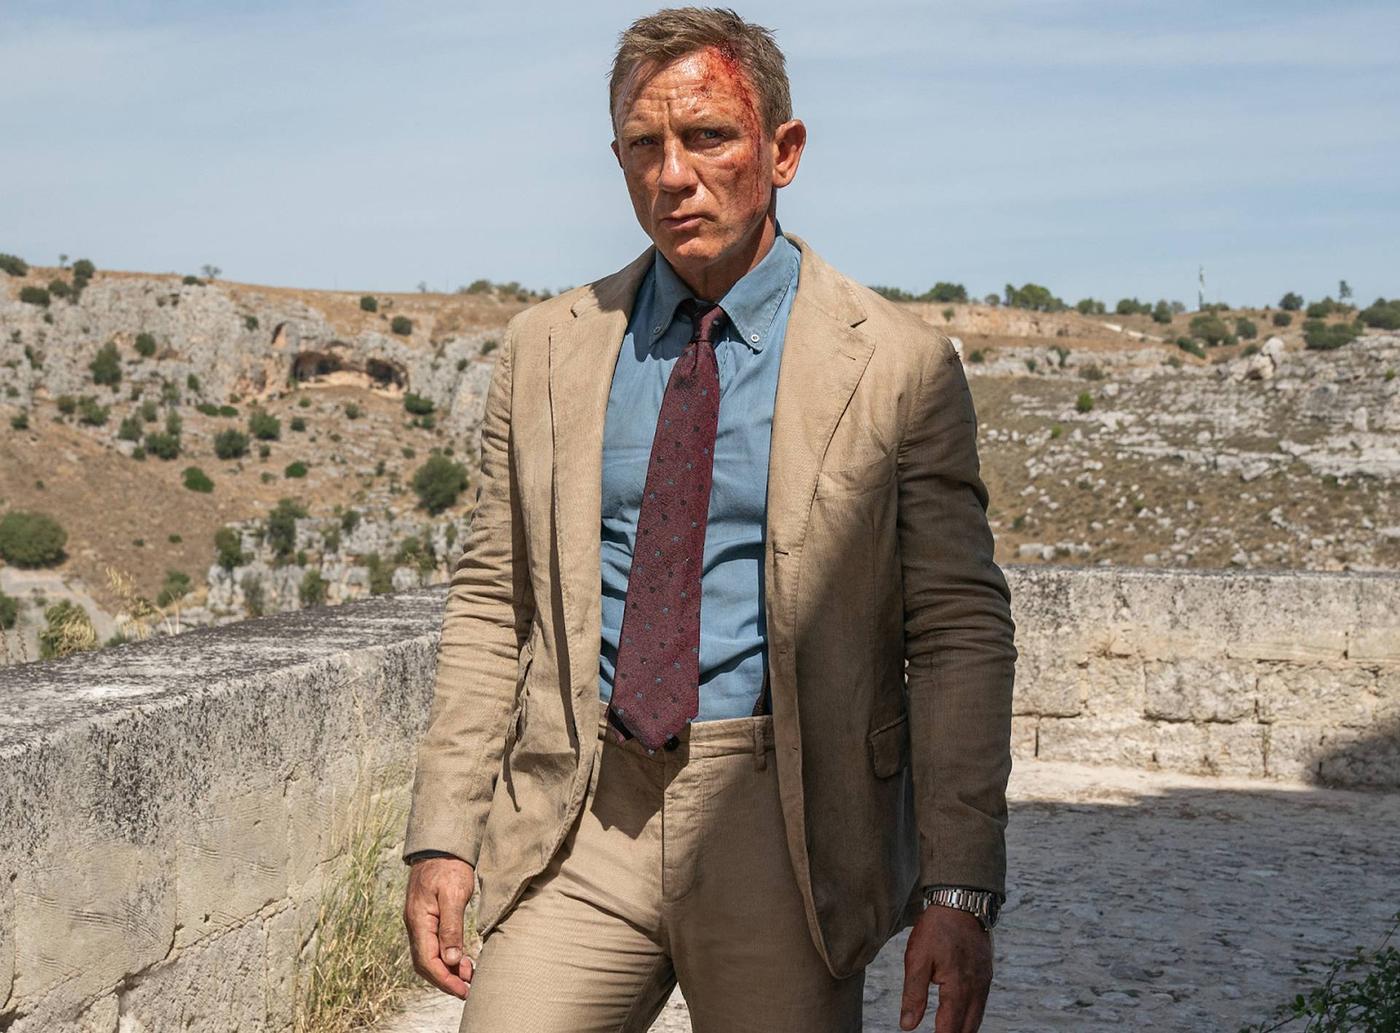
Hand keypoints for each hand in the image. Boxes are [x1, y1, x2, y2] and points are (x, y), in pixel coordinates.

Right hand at [403, 856, 475, 997]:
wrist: (441, 845)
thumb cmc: (448, 866)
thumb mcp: (453, 894)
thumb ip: (451, 927)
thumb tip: (451, 959)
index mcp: (419, 921)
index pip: (427, 960)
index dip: (444, 979)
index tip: (463, 989)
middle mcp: (416, 925)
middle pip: (425, 963)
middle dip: (446, 979)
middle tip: (468, 987)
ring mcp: (420, 922)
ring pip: (429, 956)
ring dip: (447, 969)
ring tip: (468, 973)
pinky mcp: (427, 918)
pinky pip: (433, 945)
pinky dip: (446, 956)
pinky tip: (460, 958)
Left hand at [898, 905, 993, 1031]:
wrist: (961, 901)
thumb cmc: (937, 928)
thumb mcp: (917, 959)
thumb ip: (914, 995)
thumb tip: (908, 1026)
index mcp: (958, 989)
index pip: (949, 1030)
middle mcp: (976, 989)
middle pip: (967, 1029)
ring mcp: (984, 982)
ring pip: (976, 1018)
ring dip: (963, 1030)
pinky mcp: (986, 973)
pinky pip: (981, 1004)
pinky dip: (972, 1016)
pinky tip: (962, 1017)